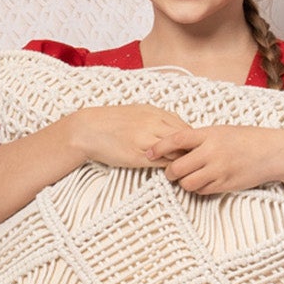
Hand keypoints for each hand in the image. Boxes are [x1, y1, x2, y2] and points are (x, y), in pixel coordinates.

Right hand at [66, 104, 193, 168]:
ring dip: (182, 161)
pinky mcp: (138, 156)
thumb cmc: (114, 121)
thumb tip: (178, 126)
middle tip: (195, 161)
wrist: (89, 129)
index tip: (193, 149)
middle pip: (185, 139)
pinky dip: (170, 168)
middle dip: (191, 151)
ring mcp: (146, 141)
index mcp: (155, 113)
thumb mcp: (139, 112)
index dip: (192, 140)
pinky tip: (172, 172)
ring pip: (176, 152)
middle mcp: (153, 124)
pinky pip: (162, 163)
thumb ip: (159, 118)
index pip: (185, 128)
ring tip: (185, 168)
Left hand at [149, 125, 283, 195]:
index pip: (176, 140)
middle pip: (177, 167)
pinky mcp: (226, 184)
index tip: (149, 152)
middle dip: (170, 172)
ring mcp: (219, 170)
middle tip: (171, 171)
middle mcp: (212, 152)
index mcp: (209, 134)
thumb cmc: (247, 139)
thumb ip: (201, 139)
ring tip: (189, 177)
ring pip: (187, 183)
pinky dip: (199, 188)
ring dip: (184, 182)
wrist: (273, 152)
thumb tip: (177, 146)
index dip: (159, 147)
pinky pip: (202, 191)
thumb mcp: (222, 131)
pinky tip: (204, 182)